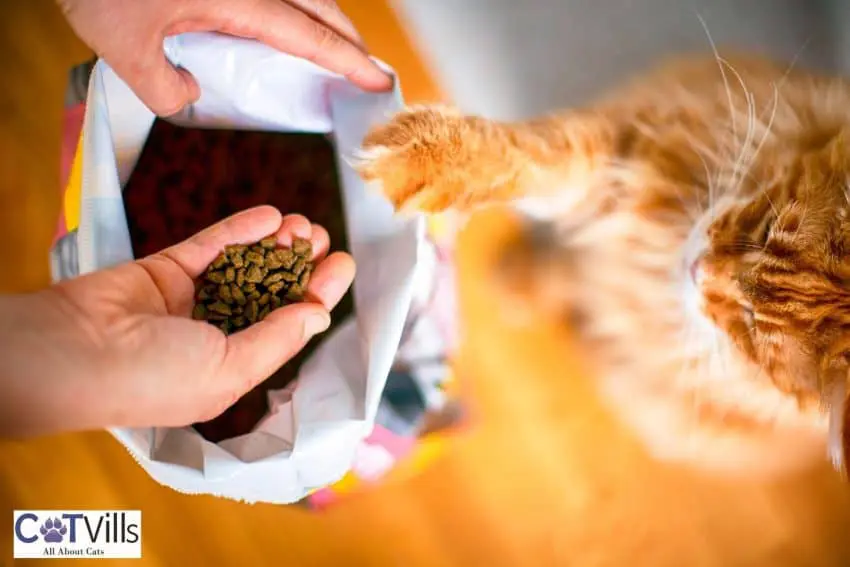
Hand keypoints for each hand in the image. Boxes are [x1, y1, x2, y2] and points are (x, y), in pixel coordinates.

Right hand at [0, 207, 354, 436]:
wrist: (75, 352)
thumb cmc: (155, 377)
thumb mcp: (230, 368)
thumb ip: (277, 338)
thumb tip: (320, 315)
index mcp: (232, 367)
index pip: (286, 326)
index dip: (316, 295)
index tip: (343, 265)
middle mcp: (214, 332)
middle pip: (268, 291)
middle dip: (298, 264)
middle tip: (322, 237)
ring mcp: (190, 298)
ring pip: (243, 264)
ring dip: (274, 243)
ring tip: (301, 223)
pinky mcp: (166, 268)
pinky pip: (210, 245)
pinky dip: (240, 229)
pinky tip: (269, 215)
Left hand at [57, 0, 392, 115]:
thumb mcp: (122, 47)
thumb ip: (163, 88)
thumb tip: (189, 97)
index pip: (310, 37)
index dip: (348, 61)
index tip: (378, 80)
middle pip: (321, 7)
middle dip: (350, 40)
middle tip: (367, 70)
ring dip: (325, 23)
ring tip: (335, 52)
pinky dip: (297, 11)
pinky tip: (285, 29)